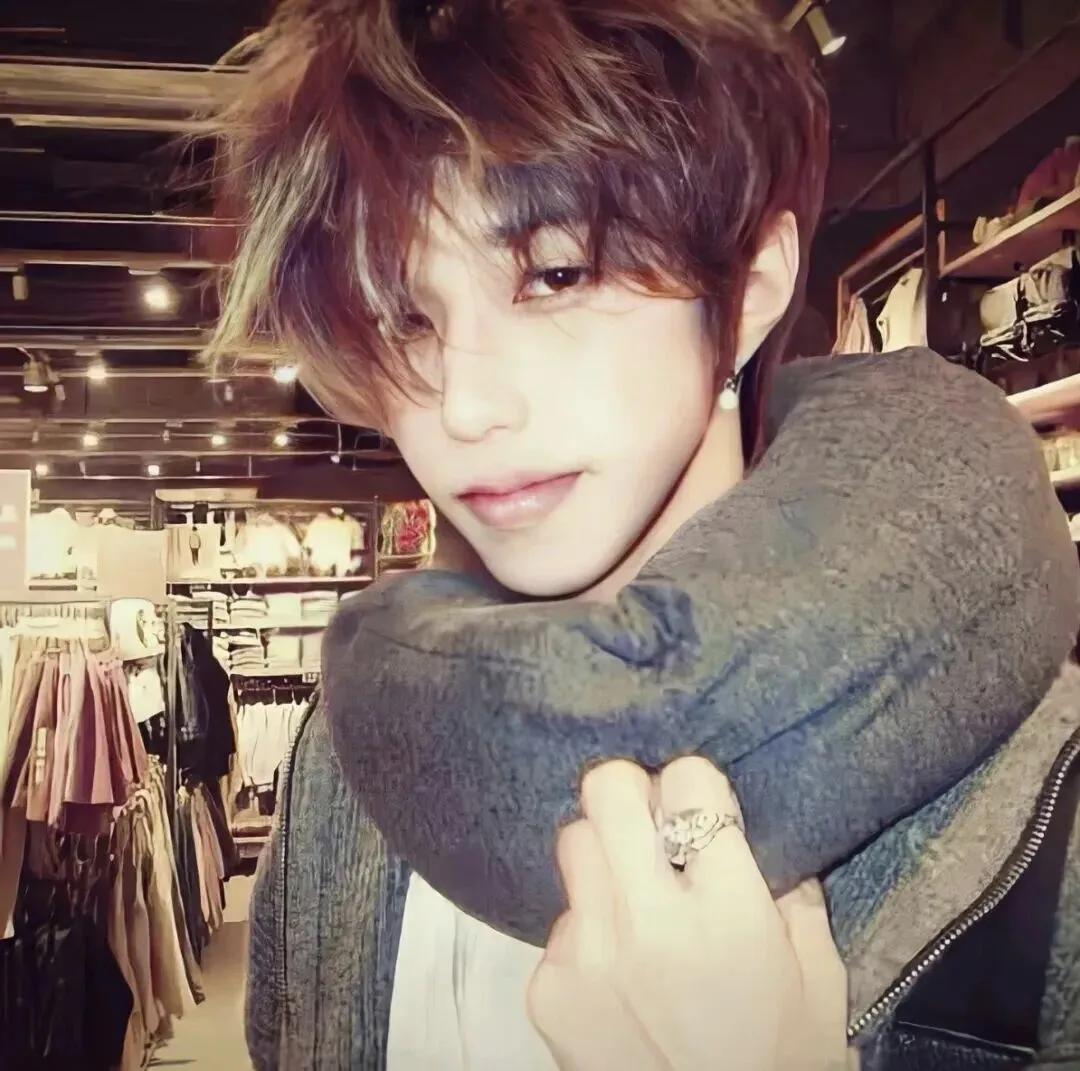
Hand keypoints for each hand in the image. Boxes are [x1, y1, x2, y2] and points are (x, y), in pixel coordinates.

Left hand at [527, 757, 850, 1070]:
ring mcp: (589, 957)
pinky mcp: (549, 991)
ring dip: (605, 854)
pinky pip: (560, 922)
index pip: (689, 783)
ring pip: (573, 844)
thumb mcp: (820, 984)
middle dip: (632, 790)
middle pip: (607, 791)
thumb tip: (756, 836)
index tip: (700, 801)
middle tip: (651, 815)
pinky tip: (618, 966)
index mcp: (728, 915)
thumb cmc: (783, 1069)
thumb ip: (794, 899)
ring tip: (633, 891)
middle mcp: (649, 925)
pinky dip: (588, 929)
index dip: (696, 783)